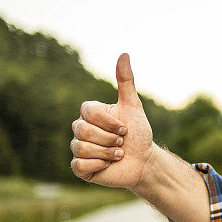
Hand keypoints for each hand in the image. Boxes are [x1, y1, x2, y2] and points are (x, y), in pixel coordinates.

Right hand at [70, 53, 155, 188]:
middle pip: (82, 130)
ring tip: (118, 153)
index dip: (108, 122)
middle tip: (121, 142)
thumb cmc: (138, 134)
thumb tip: (124, 54)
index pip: (87, 112)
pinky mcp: (80, 168)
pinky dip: (98, 165)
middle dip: (108, 138)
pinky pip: (79, 165)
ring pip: (81, 147)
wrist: (143, 161)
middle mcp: (80, 129)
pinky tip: (108, 164)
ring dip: (106, 152)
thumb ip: (126, 81)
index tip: (125, 129)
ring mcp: (78, 148)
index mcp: (90, 113)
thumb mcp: (133, 106)